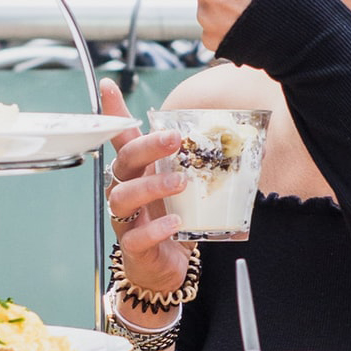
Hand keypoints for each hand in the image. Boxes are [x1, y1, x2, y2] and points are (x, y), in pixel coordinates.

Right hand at [101, 78, 190, 292]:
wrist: (168, 266)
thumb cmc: (175, 218)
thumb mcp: (186, 186)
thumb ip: (202, 163)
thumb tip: (241, 139)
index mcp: (139, 172)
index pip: (122, 138)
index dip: (113, 112)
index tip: (108, 85)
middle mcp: (126, 190)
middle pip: (124, 161)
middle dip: (147, 147)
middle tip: (173, 139)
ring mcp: (126, 219)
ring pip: (123, 196)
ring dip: (151, 185)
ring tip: (180, 182)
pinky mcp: (134, 247)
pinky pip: (136, 237)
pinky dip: (156, 229)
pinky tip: (175, 223)